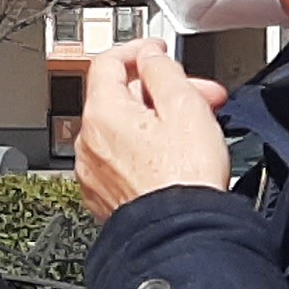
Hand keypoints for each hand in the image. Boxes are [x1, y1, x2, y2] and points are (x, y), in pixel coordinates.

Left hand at [76, 39, 231, 219]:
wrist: (182, 237)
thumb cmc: (185, 181)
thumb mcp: (185, 107)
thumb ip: (163, 71)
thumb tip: (151, 58)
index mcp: (102, 114)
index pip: (107, 63)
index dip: (138, 51)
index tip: (157, 51)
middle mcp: (89, 142)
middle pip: (120, 98)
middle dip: (162, 91)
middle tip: (199, 95)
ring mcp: (94, 172)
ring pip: (124, 130)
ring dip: (157, 122)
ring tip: (195, 131)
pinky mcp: (105, 196)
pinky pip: (122, 161)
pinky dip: (146, 152)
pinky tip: (176, 160)